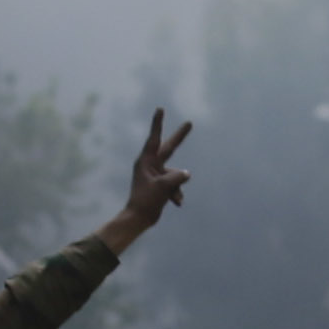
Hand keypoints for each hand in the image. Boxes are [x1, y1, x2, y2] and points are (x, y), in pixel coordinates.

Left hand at [97, 109, 194, 254]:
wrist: (139, 218)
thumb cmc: (146, 200)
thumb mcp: (163, 187)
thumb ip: (177, 177)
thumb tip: (187, 174)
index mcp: (146, 161)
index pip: (154, 138)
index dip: (158, 123)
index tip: (160, 109)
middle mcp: (151, 165)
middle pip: (169, 148)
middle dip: (180, 138)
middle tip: (189, 123)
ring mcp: (156, 175)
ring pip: (175, 175)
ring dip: (177, 187)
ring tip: (171, 198)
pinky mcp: (161, 185)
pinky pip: (175, 186)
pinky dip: (176, 194)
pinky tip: (175, 203)